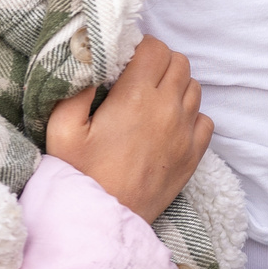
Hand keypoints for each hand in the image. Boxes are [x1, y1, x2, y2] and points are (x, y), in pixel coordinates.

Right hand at [45, 36, 212, 223]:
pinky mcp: (193, 156)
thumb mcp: (62, 129)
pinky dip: (191, 115)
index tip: (125, 60)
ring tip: (151, 100)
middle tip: (137, 78)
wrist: (104, 220)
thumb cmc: (79, 175)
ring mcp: (185, 134)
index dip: (140, 48)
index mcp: (137, 97)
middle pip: (179, 62)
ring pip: (194, 88)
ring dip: (176, 86)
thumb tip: (90, 61)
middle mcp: (168, 110)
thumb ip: (76, 89)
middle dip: (159, 63)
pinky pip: (205, 120)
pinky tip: (169, 125)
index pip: (155, 48)